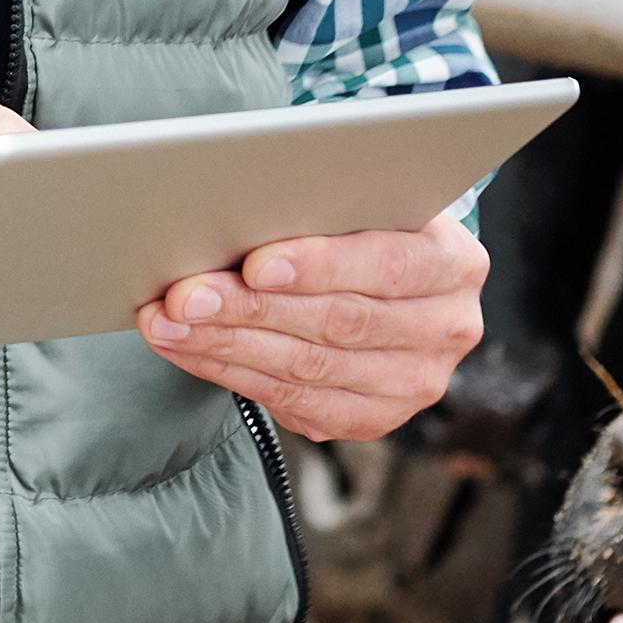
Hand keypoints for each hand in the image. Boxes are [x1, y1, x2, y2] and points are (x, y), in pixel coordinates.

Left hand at [135, 222, 487, 442]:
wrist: (388, 285)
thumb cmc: (358, 227)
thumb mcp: (360, 205)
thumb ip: (322, 207)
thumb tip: (237, 210)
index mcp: (455, 263)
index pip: (387, 265)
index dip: (319, 266)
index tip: (255, 264)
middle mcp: (447, 328)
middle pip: (337, 322)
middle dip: (250, 309)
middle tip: (183, 297)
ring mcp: (415, 382)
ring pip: (308, 367)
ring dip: (225, 345)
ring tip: (167, 323)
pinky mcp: (374, 418)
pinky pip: (293, 401)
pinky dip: (230, 373)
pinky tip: (187, 349)